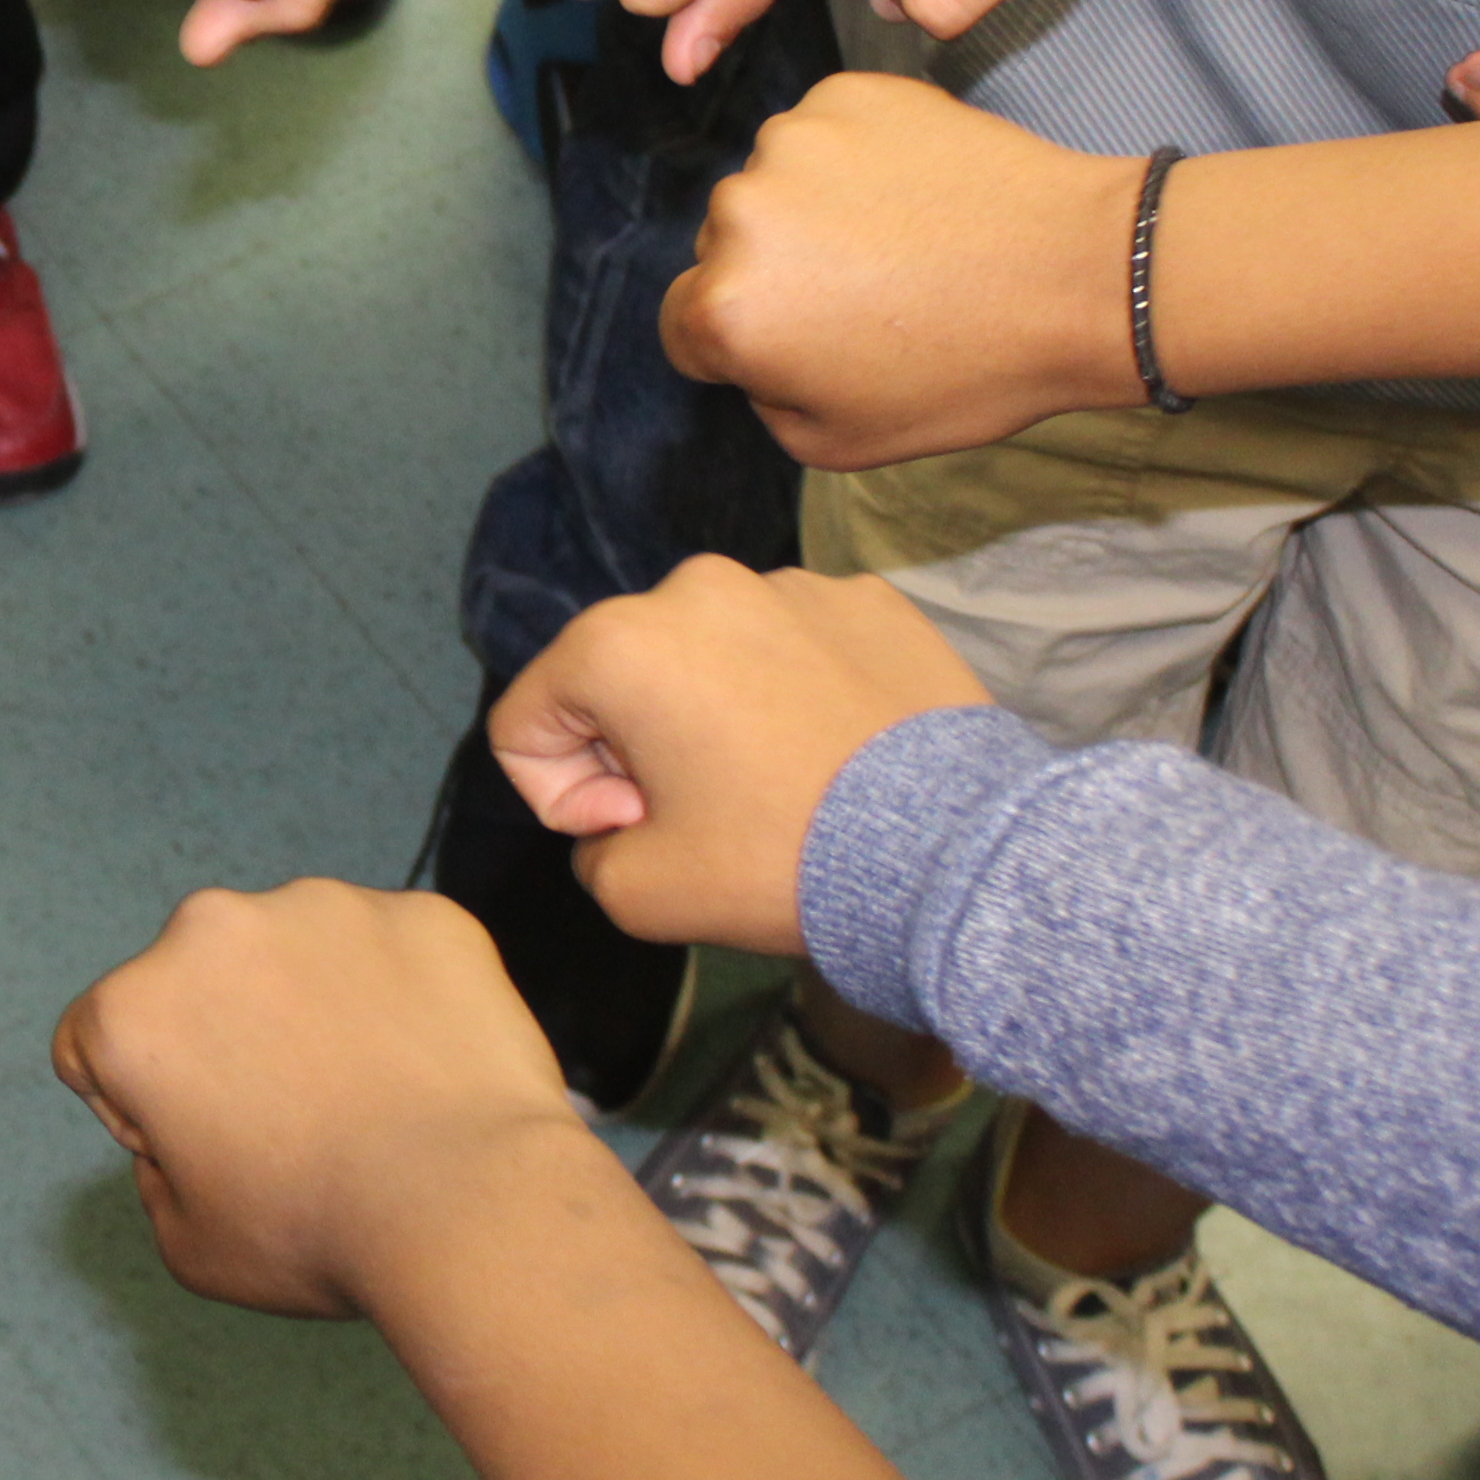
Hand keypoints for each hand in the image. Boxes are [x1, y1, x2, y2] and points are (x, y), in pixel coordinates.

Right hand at [49, 878, 592, 1321]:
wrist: (470, 1204)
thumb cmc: (315, 1234)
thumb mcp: (186, 1243)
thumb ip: (157, 1173)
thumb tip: (187, 1135)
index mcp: (135, 1009)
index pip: (96, 1045)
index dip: (143, 1109)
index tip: (208, 1151)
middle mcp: (213, 928)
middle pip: (200, 983)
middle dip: (230, 1036)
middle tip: (294, 1121)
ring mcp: (325, 907)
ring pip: (299, 955)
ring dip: (315, 1006)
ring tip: (371, 1096)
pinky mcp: (420, 912)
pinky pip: (393, 952)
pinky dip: (402, 997)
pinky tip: (426, 1068)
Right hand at [482, 560, 986, 958]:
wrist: (952, 854)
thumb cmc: (780, 863)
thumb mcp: (638, 894)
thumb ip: (590, 850)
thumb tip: (627, 814)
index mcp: (619, 644)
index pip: (527, 721)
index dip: (563, 796)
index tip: (640, 831)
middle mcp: (697, 588)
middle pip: (622, 679)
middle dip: (642, 749)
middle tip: (711, 817)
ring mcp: (792, 585)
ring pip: (714, 658)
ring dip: (722, 715)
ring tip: (788, 786)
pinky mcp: (870, 601)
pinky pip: (799, 647)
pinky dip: (801, 694)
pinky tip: (840, 755)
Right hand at [658, 74, 1141, 467]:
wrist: (1079, 274)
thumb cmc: (968, 370)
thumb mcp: (840, 443)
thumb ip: (763, 399)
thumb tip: (753, 354)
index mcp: (728, 308)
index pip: (682, 325)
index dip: (741, 344)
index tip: (806, 342)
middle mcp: (741, 212)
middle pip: (724, 247)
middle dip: (775, 271)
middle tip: (864, 294)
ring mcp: (794, 140)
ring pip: (773, 183)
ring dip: (812, 208)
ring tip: (901, 242)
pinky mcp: (847, 93)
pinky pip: (822, 130)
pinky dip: (855, 157)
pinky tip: (917, 195)